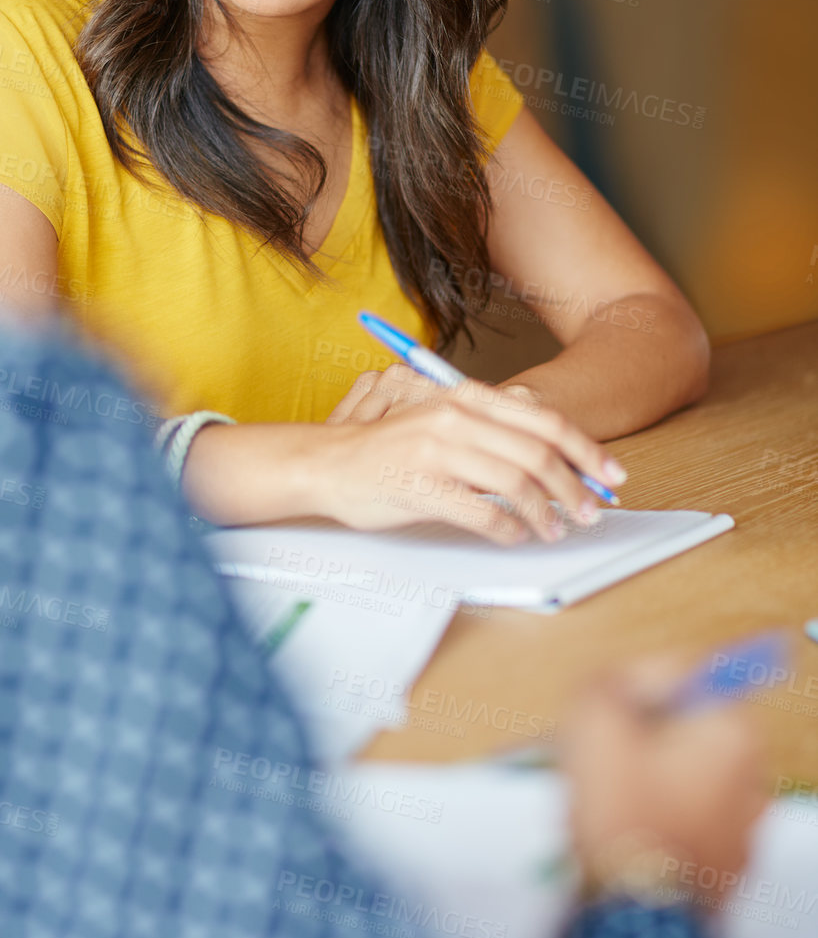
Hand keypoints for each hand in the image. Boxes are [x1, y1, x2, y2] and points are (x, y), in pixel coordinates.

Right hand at [313, 376, 622, 541]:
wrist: (328, 463)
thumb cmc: (388, 449)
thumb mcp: (441, 421)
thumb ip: (488, 425)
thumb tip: (547, 443)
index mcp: (465, 398)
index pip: (544, 421)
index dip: (585, 450)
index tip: (610, 475)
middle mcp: (455, 418)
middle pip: (538, 453)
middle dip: (574, 487)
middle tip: (589, 512)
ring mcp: (437, 451)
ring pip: (516, 484)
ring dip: (545, 514)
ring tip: (554, 531)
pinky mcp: (422, 487)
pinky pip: (482, 514)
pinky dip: (509, 530)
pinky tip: (515, 538)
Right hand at [564, 656, 766, 900]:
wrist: (637, 914)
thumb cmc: (623, 816)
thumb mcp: (595, 723)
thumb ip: (609, 682)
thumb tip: (622, 679)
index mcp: (733, 732)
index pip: (690, 676)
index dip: (640, 686)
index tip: (611, 710)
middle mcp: (753, 776)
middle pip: (689, 728)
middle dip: (643, 734)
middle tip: (602, 754)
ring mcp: (746, 828)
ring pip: (686, 777)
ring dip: (648, 777)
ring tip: (606, 799)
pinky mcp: (729, 867)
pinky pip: (689, 822)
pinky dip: (660, 819)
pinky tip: (626, 832)